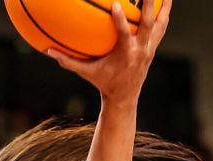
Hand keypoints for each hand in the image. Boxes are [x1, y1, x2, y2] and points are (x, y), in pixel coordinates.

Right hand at [47, 0, 169, 106]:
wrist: (124, 98)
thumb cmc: (103, 83)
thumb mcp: (86, 73)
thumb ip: (68, 61)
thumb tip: (48, 51)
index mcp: (125, 55)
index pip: (124, 35)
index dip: (120, 20)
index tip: (115, 5)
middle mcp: (140, 50)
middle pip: (148, 25)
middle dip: (149, 6)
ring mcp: (149, 48)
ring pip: (160, 23)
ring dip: (164, 6)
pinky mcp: (153, 47)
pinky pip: (161, 26)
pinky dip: (164, 13)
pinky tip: (164, 0)